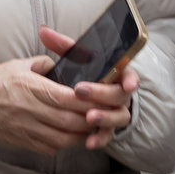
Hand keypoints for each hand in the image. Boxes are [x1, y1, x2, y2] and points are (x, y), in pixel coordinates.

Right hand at [0, 55, 96, 153]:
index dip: (89, 99)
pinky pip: (53, 147)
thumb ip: (43, 64)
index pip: (69, 97)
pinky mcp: (24, 142)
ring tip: (89, 125)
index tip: (100, 96)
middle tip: (103, 113)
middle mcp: (30, 108)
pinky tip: (70, 134)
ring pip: (67, 137)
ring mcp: (28, 128)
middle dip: (92, 118)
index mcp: (29, 86)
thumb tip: (64, 65)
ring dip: (82, 133)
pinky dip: (66, 142)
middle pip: (72, 119)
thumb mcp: (16, 65)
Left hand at [40, 25, 136, 149]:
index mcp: (115, 74)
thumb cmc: (81, 73)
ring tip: (89, 118)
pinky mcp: (106, 128)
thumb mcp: (75, 58)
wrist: (85, 96)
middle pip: (120, 96)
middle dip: (103, 94)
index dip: (130, 79)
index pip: (129, 74)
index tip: (127, 84)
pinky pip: (106, 135)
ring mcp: (115, 112)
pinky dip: (99, 139)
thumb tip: (44, 31)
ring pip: (118, 117)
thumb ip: (63, 45)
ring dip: (105, 118)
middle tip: (82, 92)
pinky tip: (88, 142)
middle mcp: (119, 94)